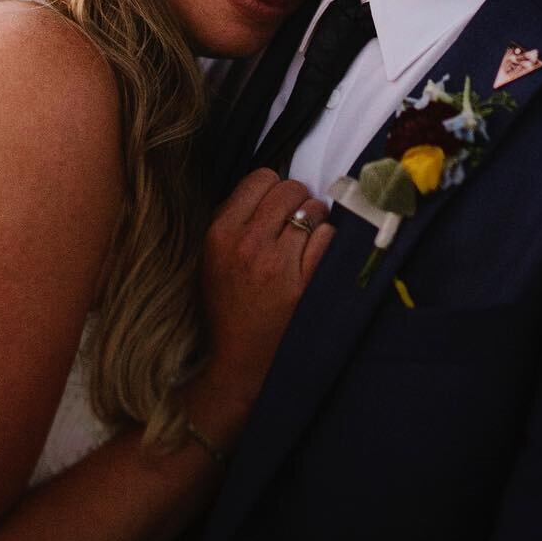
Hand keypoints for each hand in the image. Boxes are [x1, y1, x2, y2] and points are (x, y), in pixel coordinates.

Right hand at [188, 169, 333, 448]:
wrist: (237, 362)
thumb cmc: (227, 307)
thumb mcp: (212, 258)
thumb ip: (234, 219)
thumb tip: (269, 187)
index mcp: (220, 233)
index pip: (261, 178)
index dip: (273, 190)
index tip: (276, 208)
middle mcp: (248, 244)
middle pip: (290, 189)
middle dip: (297, 202)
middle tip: (295, 224)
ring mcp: (278, 264)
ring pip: (314, 210)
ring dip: (315, 221)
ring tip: (305, 243)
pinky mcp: (305, 283)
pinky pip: (329, 237)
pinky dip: (328, 242)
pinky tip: (317, 258)